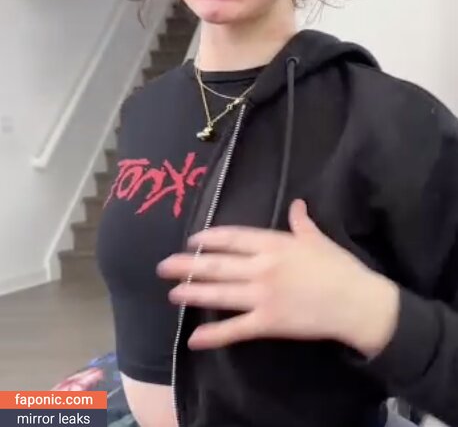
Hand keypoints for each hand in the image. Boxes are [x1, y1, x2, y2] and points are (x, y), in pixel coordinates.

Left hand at [157, 200, 399, 353]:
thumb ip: (302, 221)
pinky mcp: (268, 323)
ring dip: (194, 293)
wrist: (356, 303)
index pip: (233, 238)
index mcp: (273, 244)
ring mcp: (262, 296)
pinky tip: (194, 339)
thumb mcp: (318, 239)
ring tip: (172, 293)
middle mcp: (262, 267)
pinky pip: (235, 329)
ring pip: (220, 293)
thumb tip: (296, 203)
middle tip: (164, 266)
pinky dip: (214, 335)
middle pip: (217, 264)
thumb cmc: (339, 267)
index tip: (192, 240)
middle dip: (188, 265)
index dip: (209, 239)